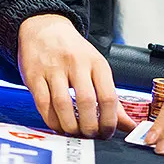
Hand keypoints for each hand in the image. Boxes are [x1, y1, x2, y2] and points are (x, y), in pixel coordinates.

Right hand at [17, 14, 135, 138]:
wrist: (44, 28)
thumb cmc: (73, 51)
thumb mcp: (96, 67)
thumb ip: (111, 98)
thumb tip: (129, 125)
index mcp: (96, 62)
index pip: (108, 97)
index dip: (109, 121)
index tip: (107, 132)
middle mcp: (75, 63)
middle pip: (87, 102)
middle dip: (90, 127)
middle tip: (90, 135)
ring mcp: (53, 68)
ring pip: (63, 104)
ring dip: (70, 126)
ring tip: (74, 133)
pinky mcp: (34, 75)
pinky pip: (43, 104)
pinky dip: (52, 121)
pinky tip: (58, 125)